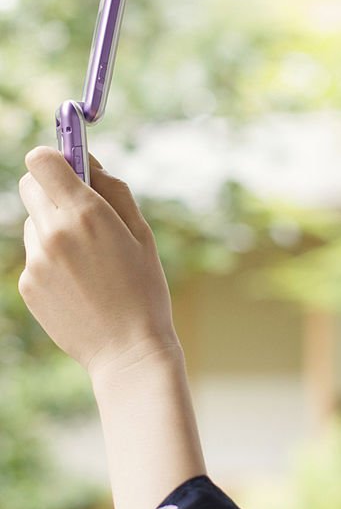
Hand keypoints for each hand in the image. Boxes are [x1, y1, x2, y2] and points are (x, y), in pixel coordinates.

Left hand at [18, 146, 178, 380]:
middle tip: (79, 209)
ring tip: (87, 260)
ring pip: (33, 223)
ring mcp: (36, 261)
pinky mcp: (28, 284)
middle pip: (30, 185)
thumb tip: (90, 163)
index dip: (55, 159)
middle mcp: (54, 233)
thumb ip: (114, 191)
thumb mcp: (142, 233)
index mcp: (87, 214)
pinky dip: (51, 260)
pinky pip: (34, 256)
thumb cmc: (145, 289)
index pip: (42, 160)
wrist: (128, 350)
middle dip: (51, 189)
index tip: (69, 168)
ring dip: (53, 228)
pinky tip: (79, 283)